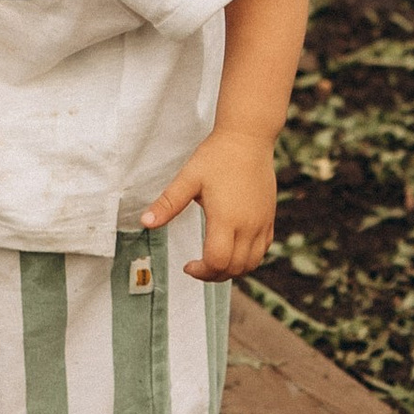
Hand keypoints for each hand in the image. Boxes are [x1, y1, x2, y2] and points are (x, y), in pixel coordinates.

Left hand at [143, 130, 278, 281]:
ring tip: (213, 261)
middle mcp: (248, 226)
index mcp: (226, 218)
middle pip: (234, 269)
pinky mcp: (269, 218)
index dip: (201, 271)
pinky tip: (232, 250)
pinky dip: (247, 260)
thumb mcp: (188, 178)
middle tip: (197, 267)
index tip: (187, 265)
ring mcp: (262, 223)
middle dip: (213, 275)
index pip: (217, 262)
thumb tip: (144, 223)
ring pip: (251, 264)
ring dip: (231, 270)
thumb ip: (168, 203)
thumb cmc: (217, 156)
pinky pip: (262, 251)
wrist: (248, 138)